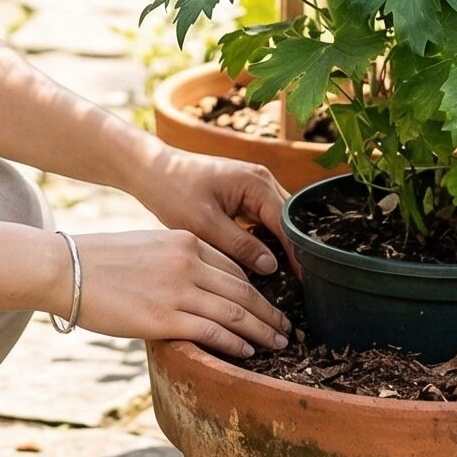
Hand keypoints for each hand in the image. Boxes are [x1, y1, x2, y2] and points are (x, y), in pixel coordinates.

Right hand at [57, 228, 289, 357]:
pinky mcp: (164, 317)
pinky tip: (248, 351)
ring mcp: (178, 289)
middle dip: (269, 311)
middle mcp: (188, 262)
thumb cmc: (100, 261)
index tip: (269, 304)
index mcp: (185, 241)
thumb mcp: (148, 247)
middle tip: (287, 328)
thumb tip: (195, 286)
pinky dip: (235, 342)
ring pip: (235, 311)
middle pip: (243, 289)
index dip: (257, 288)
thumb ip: (176, 261)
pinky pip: (212, 331)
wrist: (66, 268)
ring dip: (262, 330)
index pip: (234, 267)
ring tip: (279, 343)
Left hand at [131, 146, 295, 279]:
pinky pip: (264, 219)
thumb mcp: (205, 224)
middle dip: (294, 251)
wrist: (152, 171)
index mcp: (256, 183)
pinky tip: (263, 263)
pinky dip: (266, 239)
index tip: (304, 283)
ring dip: (281, 246)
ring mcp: (254, 186)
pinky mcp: (244, 194)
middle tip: (298, 285)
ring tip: (285, 279)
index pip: (288, 223)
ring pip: (278, 221)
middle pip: (289, 220)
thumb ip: (240, 246)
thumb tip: (272, 267)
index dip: (297, 254)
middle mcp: (262, 180)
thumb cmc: (174, 192)